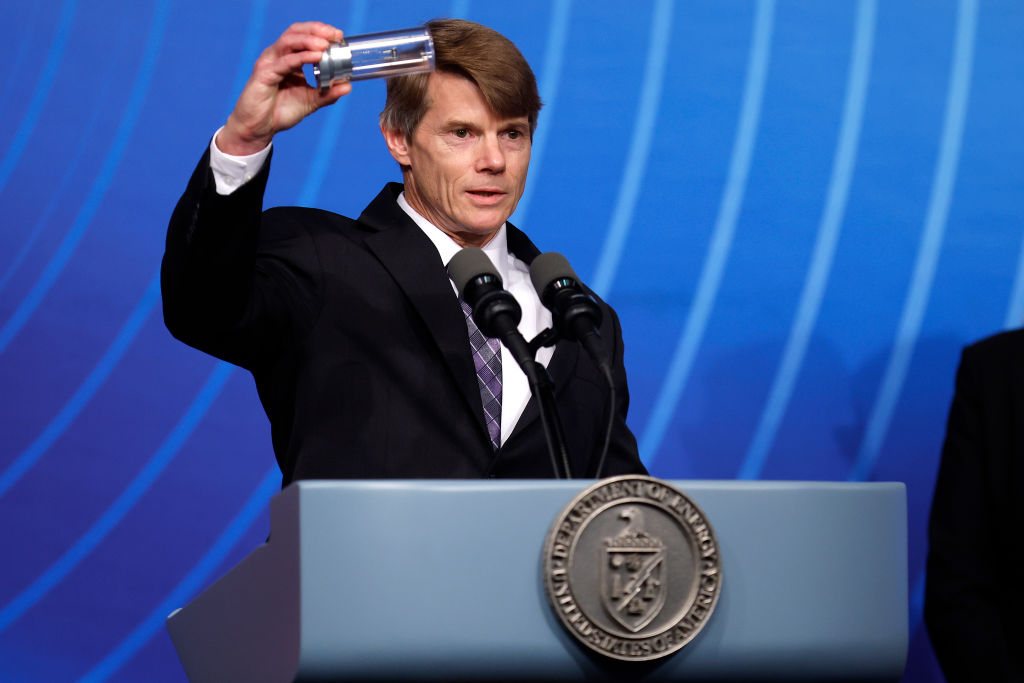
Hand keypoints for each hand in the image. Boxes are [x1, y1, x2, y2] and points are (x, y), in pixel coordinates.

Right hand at [217, 22, 352, 154]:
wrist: (259, 129)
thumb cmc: (279, 112)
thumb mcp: (310, 101)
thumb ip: (328, 93)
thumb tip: (348, 86)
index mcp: (288, 59)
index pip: (303, 36)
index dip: (321, 32)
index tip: (338, 36)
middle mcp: (277, 56)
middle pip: (295, 32)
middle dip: (316, 30)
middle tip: (334, 35)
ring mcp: (269, 63)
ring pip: (288, 42)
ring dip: (308, 40)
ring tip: (325, 45)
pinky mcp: (264, 74)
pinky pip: (284, 62)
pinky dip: (301, 58)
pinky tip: (315, 57)